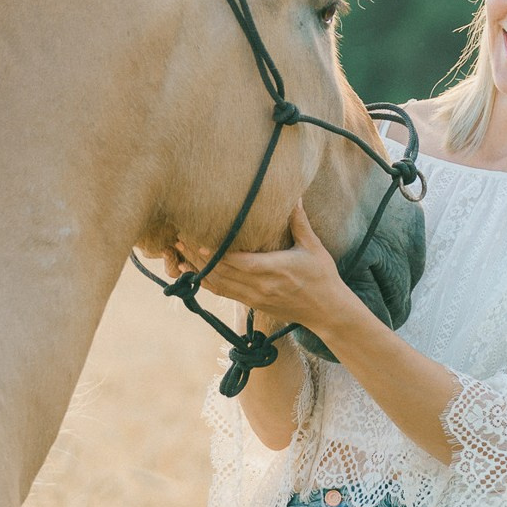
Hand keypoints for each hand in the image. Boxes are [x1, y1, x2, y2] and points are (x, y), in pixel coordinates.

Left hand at [176, 205, 357, 333]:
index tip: (197, 239)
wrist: (327, 312)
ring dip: (198, 271)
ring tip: (180, 254)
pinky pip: (224, 294)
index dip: (215, 254)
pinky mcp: (252, 304)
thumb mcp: (313, 247)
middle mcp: (260, 286)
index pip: (237, 262)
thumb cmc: (322, 277)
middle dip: (198, 257)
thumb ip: (299, 221)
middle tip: (179, 240)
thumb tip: (294, 194)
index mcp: (274, 270)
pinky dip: (207, 284)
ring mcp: (254, 298)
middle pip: (221, 273)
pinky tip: (195, 273)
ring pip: (218, 285)